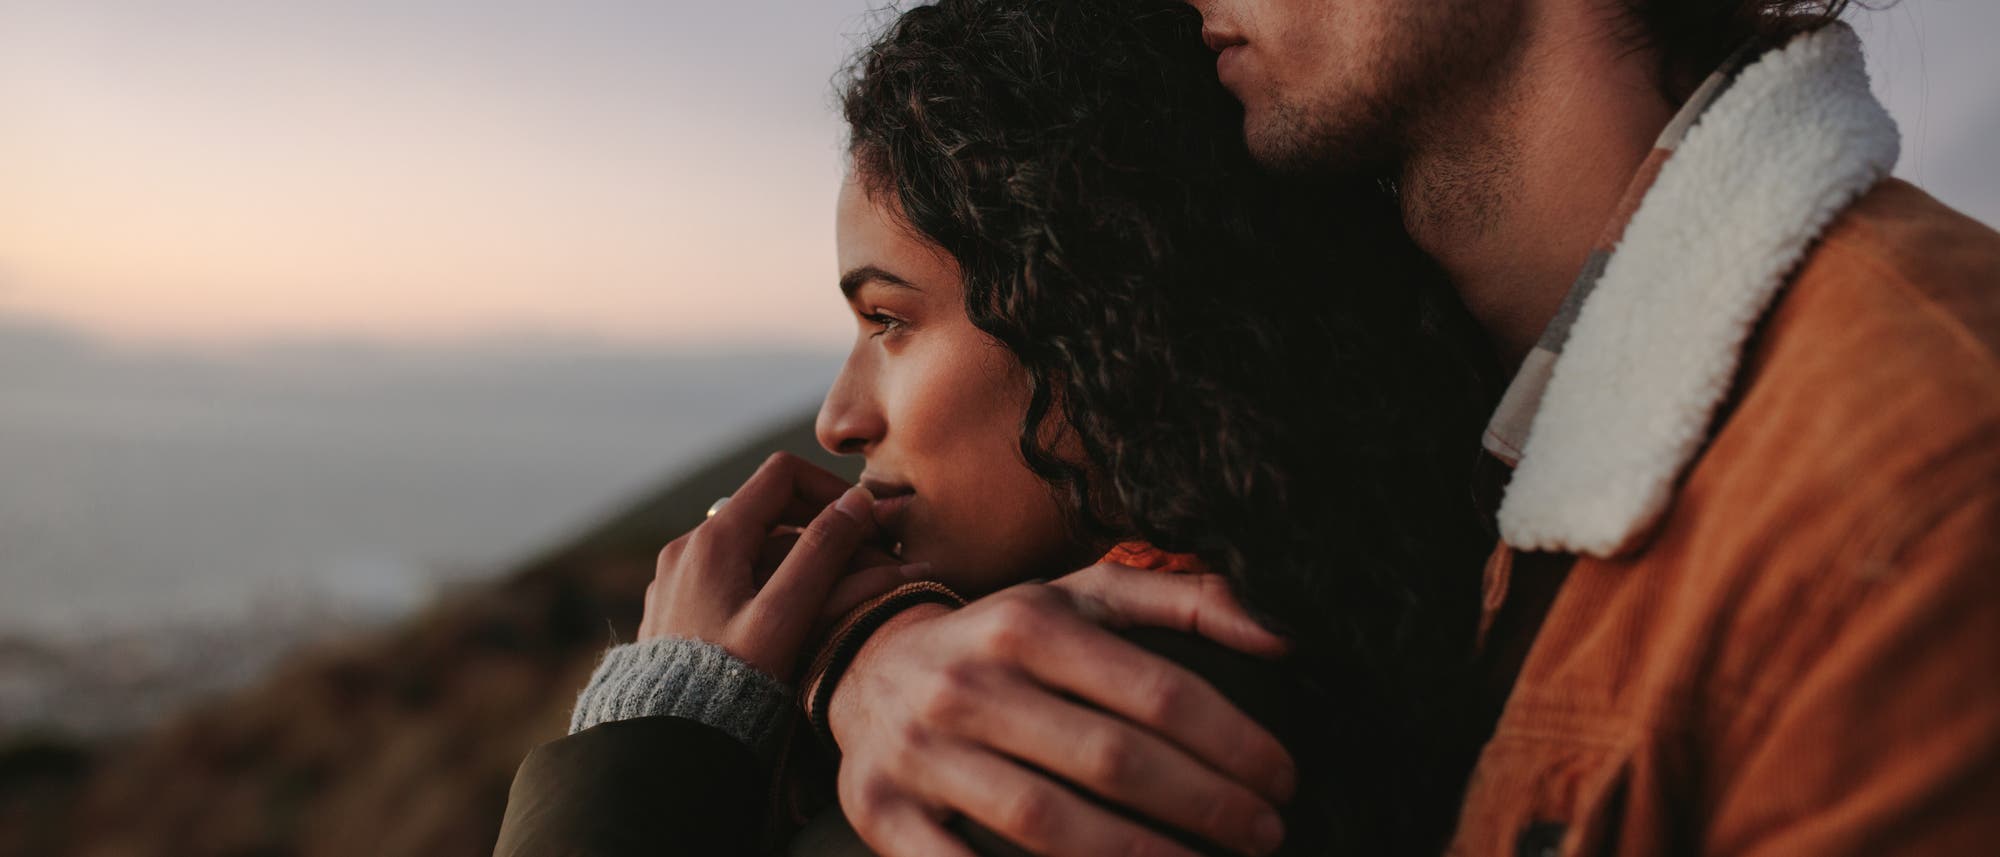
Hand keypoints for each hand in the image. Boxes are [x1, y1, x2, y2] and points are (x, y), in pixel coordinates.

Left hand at [640, 452, 918, 677]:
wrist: (667, 741)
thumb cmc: (729, 682)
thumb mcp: (785, 616)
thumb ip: (823, 553)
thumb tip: (857, 502)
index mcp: (713, 539)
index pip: (782, 474)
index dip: (830, 489)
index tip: (864, 522)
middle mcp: (688, 547)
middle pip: (770, 512)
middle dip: (822, 532)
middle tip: (866, 566)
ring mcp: (678, 577)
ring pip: (754, 548)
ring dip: (800, 562)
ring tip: (837, 600)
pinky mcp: (677, 607)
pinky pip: (732, 577)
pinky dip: (770, 584)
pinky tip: (791, 622)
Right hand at [830, 562, 1295, 856]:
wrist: (864, 668)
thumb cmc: (1002, 640)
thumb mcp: (1081, 598)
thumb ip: (1184, 601)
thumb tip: (1284, 634)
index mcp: (1027, 623)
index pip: (1154, 689)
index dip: (1232, 741)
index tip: (1282, 779)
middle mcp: (970, 683)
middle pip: (1111, 759)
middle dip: (1204, 805)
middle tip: (1265, 833)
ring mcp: (921, 752)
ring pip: (1046, 823)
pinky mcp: (881, 813)